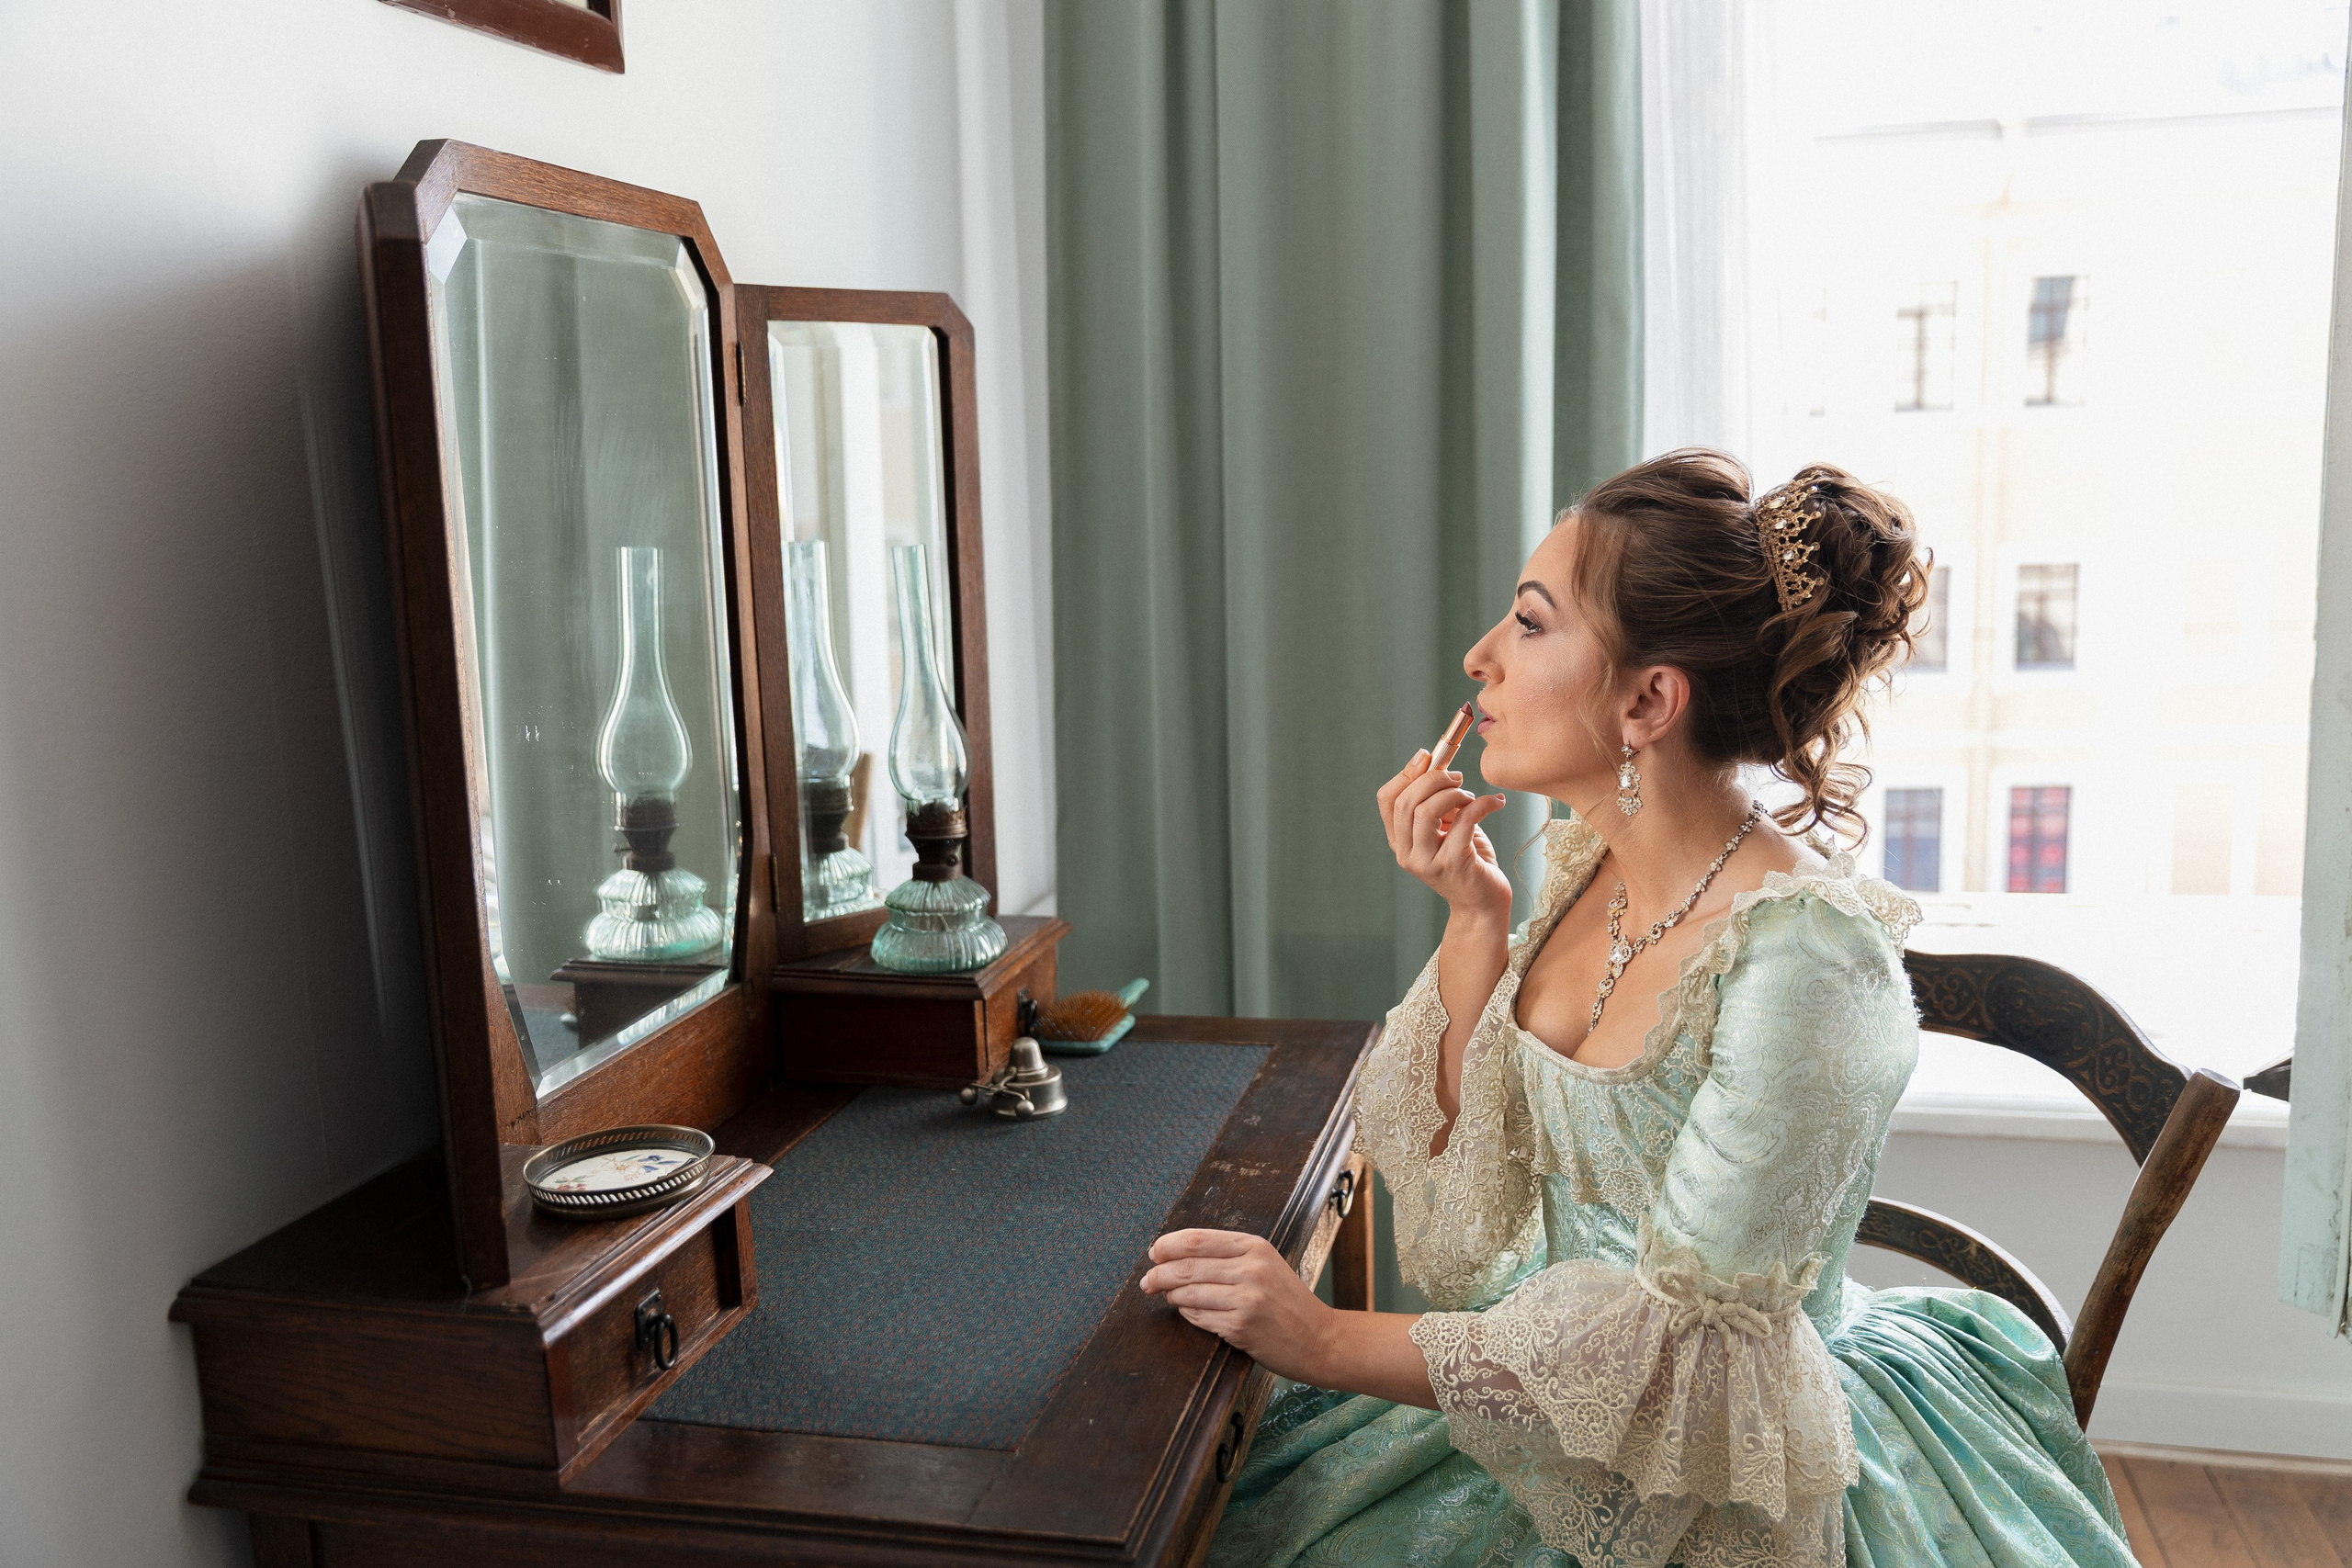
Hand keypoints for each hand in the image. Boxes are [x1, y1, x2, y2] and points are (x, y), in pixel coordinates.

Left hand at [1140, 1228, 1332, 1381]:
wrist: (1320, 1339)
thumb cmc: (1288, 1302)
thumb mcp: (1266, 1264)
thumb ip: (1228, 1255)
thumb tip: (1176, 1253)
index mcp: (1255, 1246)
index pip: (1196, 1239)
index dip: (1168, 1245)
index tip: (1154, 1253)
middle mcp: (1250, 1269)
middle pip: (1187, 1266)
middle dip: (1159, 1274)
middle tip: (1148, 1282)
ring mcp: (1246, 1299)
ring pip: (1188, 1293)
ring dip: (1171, 1296)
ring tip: (1167, 1297)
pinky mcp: (1240, 1327)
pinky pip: (1198, 1317)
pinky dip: (1187, 1314)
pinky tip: (1188, 1312)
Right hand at [1376, 750, 1510, 920]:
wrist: (1483, 904)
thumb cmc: (1468, 861)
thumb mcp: (1447, 828)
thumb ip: (1437, 803)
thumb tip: (1435, 764)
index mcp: (1400, 842)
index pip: (1387, 800)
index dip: (1406, 774)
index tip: (1427, 756)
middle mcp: (1407, 854)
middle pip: (1406, 802)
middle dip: (1433, 779)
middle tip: (1457, 777)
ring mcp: (1426, 862)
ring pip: (1426, 811)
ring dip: (1453, 793)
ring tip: (1471, 796)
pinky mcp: (1452, 864)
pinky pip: (1464, 821)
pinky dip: (1483, 804)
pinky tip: (1496, 802)